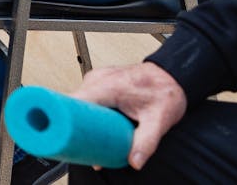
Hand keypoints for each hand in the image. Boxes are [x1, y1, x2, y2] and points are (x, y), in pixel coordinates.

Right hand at [73, 63, 187, 169]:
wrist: (171, 75)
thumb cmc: (165, 91)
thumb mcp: (158, 121)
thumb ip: (146, 143)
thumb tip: (134, 161)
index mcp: (107, 87)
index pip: (74, 101)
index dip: (65, 119)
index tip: (67, 134)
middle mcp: (98, 80)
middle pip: (73, 103)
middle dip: (76, 125)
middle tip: (87, 143)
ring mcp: (97, 79)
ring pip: (79, 101)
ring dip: (84, 118)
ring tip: (95, 135)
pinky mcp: (99, 82)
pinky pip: (87, 97)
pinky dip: (90, 111)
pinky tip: (99, 122)